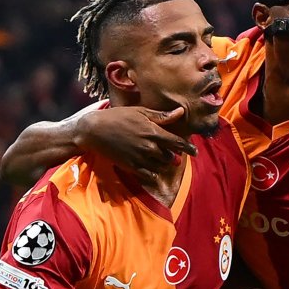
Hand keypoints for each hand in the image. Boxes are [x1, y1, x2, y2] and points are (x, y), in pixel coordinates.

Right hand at [72, 106, 195, 178]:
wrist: (94, 130)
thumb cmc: (118, 117)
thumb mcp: (140, 112)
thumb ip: (161, 116)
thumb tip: (181, 112)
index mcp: (153, 131)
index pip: (177, 142)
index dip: (188, 148)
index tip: (194, 151)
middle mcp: (148, 146)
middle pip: (170, 157)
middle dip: (174, 157)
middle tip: (175, 156)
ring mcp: (139, 158)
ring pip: (160, 167)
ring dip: (164, 165)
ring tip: (163, 162)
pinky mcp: (130, 166)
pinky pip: (148, 176)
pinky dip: (153, 175)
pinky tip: (153, 171)